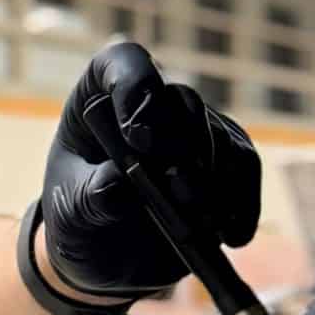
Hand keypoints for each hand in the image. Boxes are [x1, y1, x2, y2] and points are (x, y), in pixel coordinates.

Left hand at [42, 40, 260, 299]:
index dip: (136, 88)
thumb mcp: (70, 212)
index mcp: (102, 94)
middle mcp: (154, 100)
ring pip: (220, 135)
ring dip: (216, 181)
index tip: (138, 138)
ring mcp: (194, 127)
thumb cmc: (79, 216)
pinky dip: (242, 201)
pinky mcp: (224, 158)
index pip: (125, 63)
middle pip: (183, 101)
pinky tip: (233, 235)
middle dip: (186, 148)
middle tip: (181, 192)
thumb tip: (118, 187)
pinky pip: (244, 167)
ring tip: (205, 225)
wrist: (106, 252)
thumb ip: (89, 197)